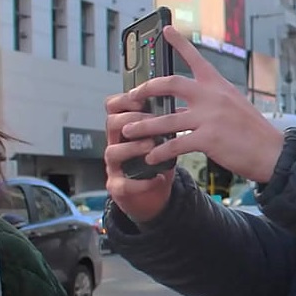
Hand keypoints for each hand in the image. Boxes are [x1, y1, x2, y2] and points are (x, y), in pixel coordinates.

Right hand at [104, 93, 174, 223]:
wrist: (154, 195)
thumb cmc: (158, 162)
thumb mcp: (163, 139)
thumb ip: (167, 123)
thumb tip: (183, 104)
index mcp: (125, 128)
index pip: (114, 107)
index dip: (125, 100)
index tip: (142, 99)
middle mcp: (115, 144)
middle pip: (111, 124)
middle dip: (132, 120)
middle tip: (155, 121)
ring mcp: (114, 166)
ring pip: (112, 152)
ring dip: (133, 147)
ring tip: (152, 146)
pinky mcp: (117, 187)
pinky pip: (122, 184)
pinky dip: (141, 183)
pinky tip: (157, 179)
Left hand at [121, 26, 284, 183]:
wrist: (272, 152)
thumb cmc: (252, 132)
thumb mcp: (232, 107)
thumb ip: (207, 104)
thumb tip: (180, 109)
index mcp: (218, 85)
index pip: (196, 58)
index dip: (179, 42)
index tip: (165, 30)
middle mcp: (212, 96)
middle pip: (170, 83)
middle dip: (147, 88)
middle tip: (132, 95)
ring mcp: (209, 117)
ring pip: (166, 118)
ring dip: (143, 125)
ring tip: (127, 130)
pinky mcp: (208, 139)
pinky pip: (175, 144)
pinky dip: (160, 151)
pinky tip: (150, 156)